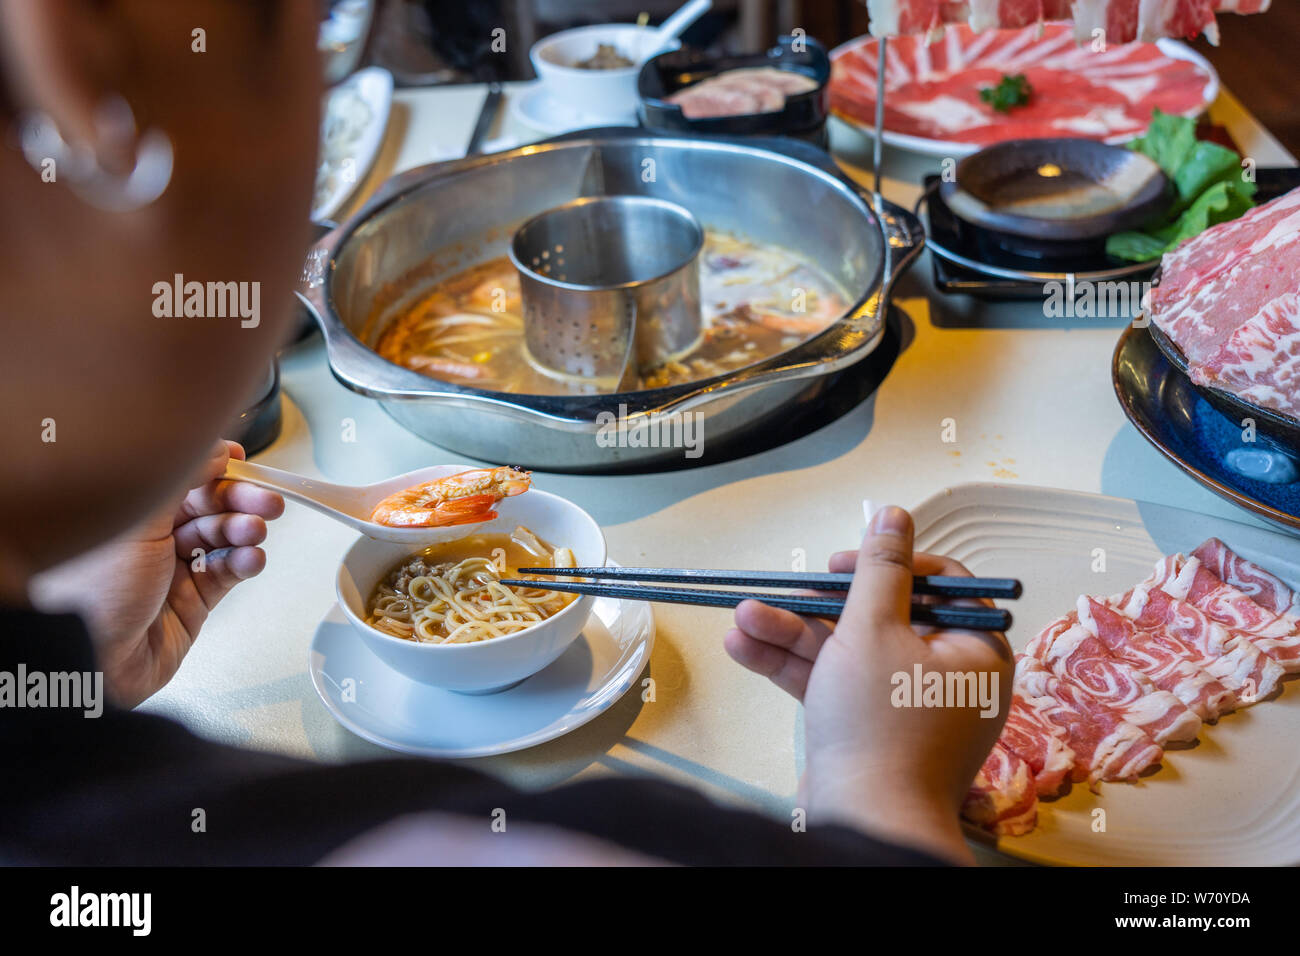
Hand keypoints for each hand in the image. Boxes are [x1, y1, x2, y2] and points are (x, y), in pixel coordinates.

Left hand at [30, 440, 283, 707]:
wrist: (95, 662)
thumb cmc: (97, 593)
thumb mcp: (138, 522)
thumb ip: (180, 481)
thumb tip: (212, 448)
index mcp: (130, 512)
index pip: (179, 478)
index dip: (212, 467)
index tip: (241, 460)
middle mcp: (150, 538)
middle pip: (207, 507)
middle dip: (240, 500)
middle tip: (268, 500)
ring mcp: (173, 570)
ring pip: (221, 538)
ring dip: (244, 532)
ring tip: (256, 532)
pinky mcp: (193, 601)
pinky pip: (227, 573)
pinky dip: (244, 563)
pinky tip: (251, 559)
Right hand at [724, 506, 1012, 863]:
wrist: (862, 823)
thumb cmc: (879, 729)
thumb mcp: (874, 630)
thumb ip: (880, 568)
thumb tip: (895, 515)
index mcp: (975, 651)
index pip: (941, 584)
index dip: (890, 565)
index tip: (846, 563)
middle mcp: (947, 679)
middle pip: (882, 618)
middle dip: (818, 605)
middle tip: (786, 589)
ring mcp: (906, 709)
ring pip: (848, 652)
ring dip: (792, 632)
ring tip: (741, 617)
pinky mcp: (868, 733)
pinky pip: (834, 685)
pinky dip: (794, 667)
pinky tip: (745, 646)